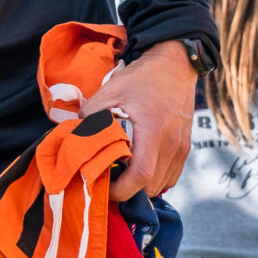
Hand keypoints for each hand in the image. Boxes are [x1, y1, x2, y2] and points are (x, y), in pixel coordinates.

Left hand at [100, 40, 196, 201]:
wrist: (176, 64)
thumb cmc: (143, 77)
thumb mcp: (111, 89)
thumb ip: (90, 113)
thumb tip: (72, 133)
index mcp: (153, 132)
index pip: (140, 176)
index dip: (120, 190)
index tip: (104, 187)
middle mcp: (172, 145)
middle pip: (151, 187)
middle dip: (128, 192)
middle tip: (108, 182)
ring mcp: (181, 148)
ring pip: (162, 185)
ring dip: (141, 187)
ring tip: (122, 176)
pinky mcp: (185, 148)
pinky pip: (171, 177)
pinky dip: (155, 180)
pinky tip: (139, 169)